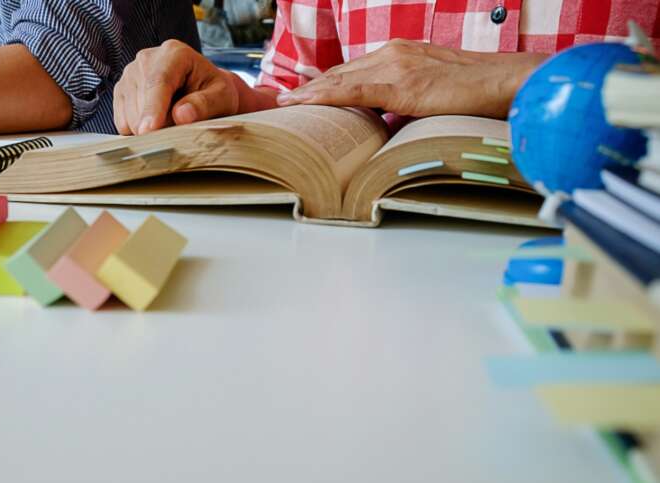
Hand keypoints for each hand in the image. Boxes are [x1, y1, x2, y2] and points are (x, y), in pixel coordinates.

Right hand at [113, 39, 244, 134]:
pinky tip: (156, 120)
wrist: (200, 89)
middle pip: (142, 101)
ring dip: (150, 129)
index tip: (150, 130)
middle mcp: (146, 59)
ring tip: (170, 118)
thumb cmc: (213, 92)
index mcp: (174, 53)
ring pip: (130, 116)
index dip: (153, 107)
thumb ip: (204, 105)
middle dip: (159, 124)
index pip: (159, 81)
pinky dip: (139, 130)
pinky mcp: (120, 91)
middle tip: (182, 125)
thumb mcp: (221, 98)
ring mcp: (130, 74)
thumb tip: (182, 115)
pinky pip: (123, 123)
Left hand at [275, 40, 545, 118]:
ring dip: (309, 94)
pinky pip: (353, 90)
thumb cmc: (475, 91)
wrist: (506, 82)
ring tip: (283, 105)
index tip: (300, 95)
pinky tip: (304, 103)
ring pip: (340, 79)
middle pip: (340, 73)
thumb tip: (385, 123)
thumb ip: (405, 101)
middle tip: (282, 102)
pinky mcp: (401, 84)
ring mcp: (395, 66)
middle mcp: (393, 53)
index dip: (324, 84)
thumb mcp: (431, 92)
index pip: (352, 70)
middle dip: (310, 89)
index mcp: (400, 53)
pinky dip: (324, 97)